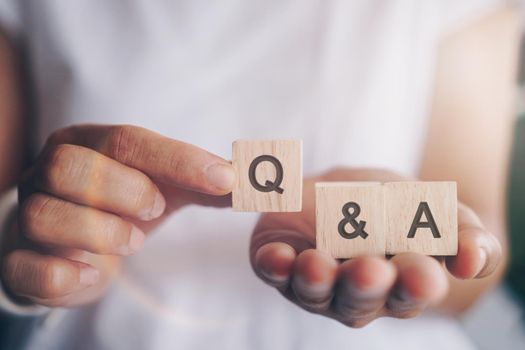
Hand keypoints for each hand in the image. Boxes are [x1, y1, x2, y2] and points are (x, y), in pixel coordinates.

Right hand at [1, 124, 234, 306]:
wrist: (74, 242)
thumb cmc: (123, 205)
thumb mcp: (166, 185)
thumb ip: (207, 181)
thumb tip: (255, 179)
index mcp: (87, 144)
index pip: (127, 140)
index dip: (177, 160)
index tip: (224, 180)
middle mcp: (48, 172)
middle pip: (70, 166)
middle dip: (124, 190)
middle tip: (156, 211)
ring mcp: (28, 215)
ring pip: (44, 214)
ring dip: (100, 231)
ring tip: (132, 242)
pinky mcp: (20, 260)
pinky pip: (25, 266)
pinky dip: (64, 274)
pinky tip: (95, 273)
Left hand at [250, 168, 501, 326]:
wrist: (345, 188)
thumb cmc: (395, 205)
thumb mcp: (436, 209)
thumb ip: (463, 234)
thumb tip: (473, 261)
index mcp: (401, 281)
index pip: (412, 290)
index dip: (416, 282)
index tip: (421, 270)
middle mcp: (357, 291)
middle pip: (361, 298)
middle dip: (365, 285)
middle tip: (371, 270)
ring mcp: (316, 282)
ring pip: (315, 291)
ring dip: (315, 279)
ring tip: (316, 264)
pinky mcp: (280, 264)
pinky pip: (273, 270)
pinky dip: (273, 265)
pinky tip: (275, 256)